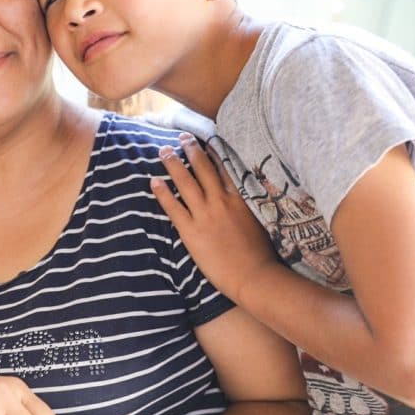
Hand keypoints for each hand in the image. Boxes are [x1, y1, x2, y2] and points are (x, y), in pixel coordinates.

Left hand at [149, 134, 280, 303]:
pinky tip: (153, 181)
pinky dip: (162, 193)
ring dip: (173, 164)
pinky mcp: (192, 232)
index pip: (225, 169)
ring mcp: (205, 215)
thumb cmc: (261, 254)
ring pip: (185, 183)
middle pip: (203, 169)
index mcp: (240, 199)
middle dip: (191, 150)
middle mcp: (221, 202)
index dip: (213, 153)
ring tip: (163, 151)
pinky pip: (173, 208)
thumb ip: (251, 207)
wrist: (253, 276)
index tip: (206, 140)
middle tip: (182, 138)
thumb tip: (247, 198)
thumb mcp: (261, 222)